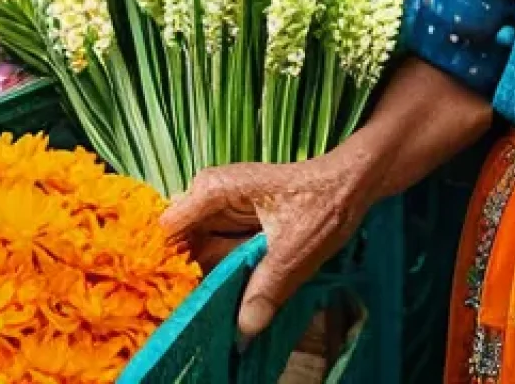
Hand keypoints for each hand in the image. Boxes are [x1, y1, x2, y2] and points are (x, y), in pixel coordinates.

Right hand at [161, 150, 372, 345]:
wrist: (351, 184)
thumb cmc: (325, 202)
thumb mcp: (297, 246)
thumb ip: (267, 286)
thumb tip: (243, 330)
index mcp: (214, 190)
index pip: (166, 230)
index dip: (162, 264)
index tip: (168, 298)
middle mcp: (210, 198)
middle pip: (178, 246)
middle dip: (180, 280)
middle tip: (187, 317)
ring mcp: (221, 213)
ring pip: (195, 256)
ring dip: (200, 284)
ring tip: (204, 315)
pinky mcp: (234, 227)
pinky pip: (214, 258)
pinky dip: (216, 279)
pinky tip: (222, 302)